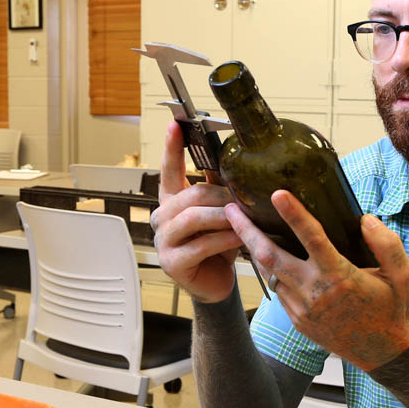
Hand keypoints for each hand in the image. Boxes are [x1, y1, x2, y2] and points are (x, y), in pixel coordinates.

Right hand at [151, 121, 243, 302]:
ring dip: (224, 216)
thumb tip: (235, 159)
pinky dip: (224, 239)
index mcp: (171, 201)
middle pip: (191, 194)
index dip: (172, 148)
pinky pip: (201, 244)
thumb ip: (220, 189)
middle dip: (221, 194)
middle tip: (246, 197)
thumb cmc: (219, 246)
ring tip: (246, 216)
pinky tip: (241, 237)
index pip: (169, 170)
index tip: (176, 124)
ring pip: (195, 217)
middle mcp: (162, 218)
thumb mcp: (221, 213)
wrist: (216, 283)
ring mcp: (164, 240)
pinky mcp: (173, 262)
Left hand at [224, 190, 408, 370]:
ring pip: (269, 274)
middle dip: (247, 231)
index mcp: (340, 277)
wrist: (383, 352)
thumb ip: (387, 244)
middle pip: (270, 257)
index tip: (277, 193)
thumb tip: (366, 219)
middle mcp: (315, 292)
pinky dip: (271, 271)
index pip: (312, 238)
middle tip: (230, 209)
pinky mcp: (298, 320)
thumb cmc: (393, 309)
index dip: (294, 214)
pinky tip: (267, 256)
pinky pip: (279, 291)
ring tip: (239, 227)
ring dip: (253, 250)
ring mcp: (302, 309)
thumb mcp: (402, 275)